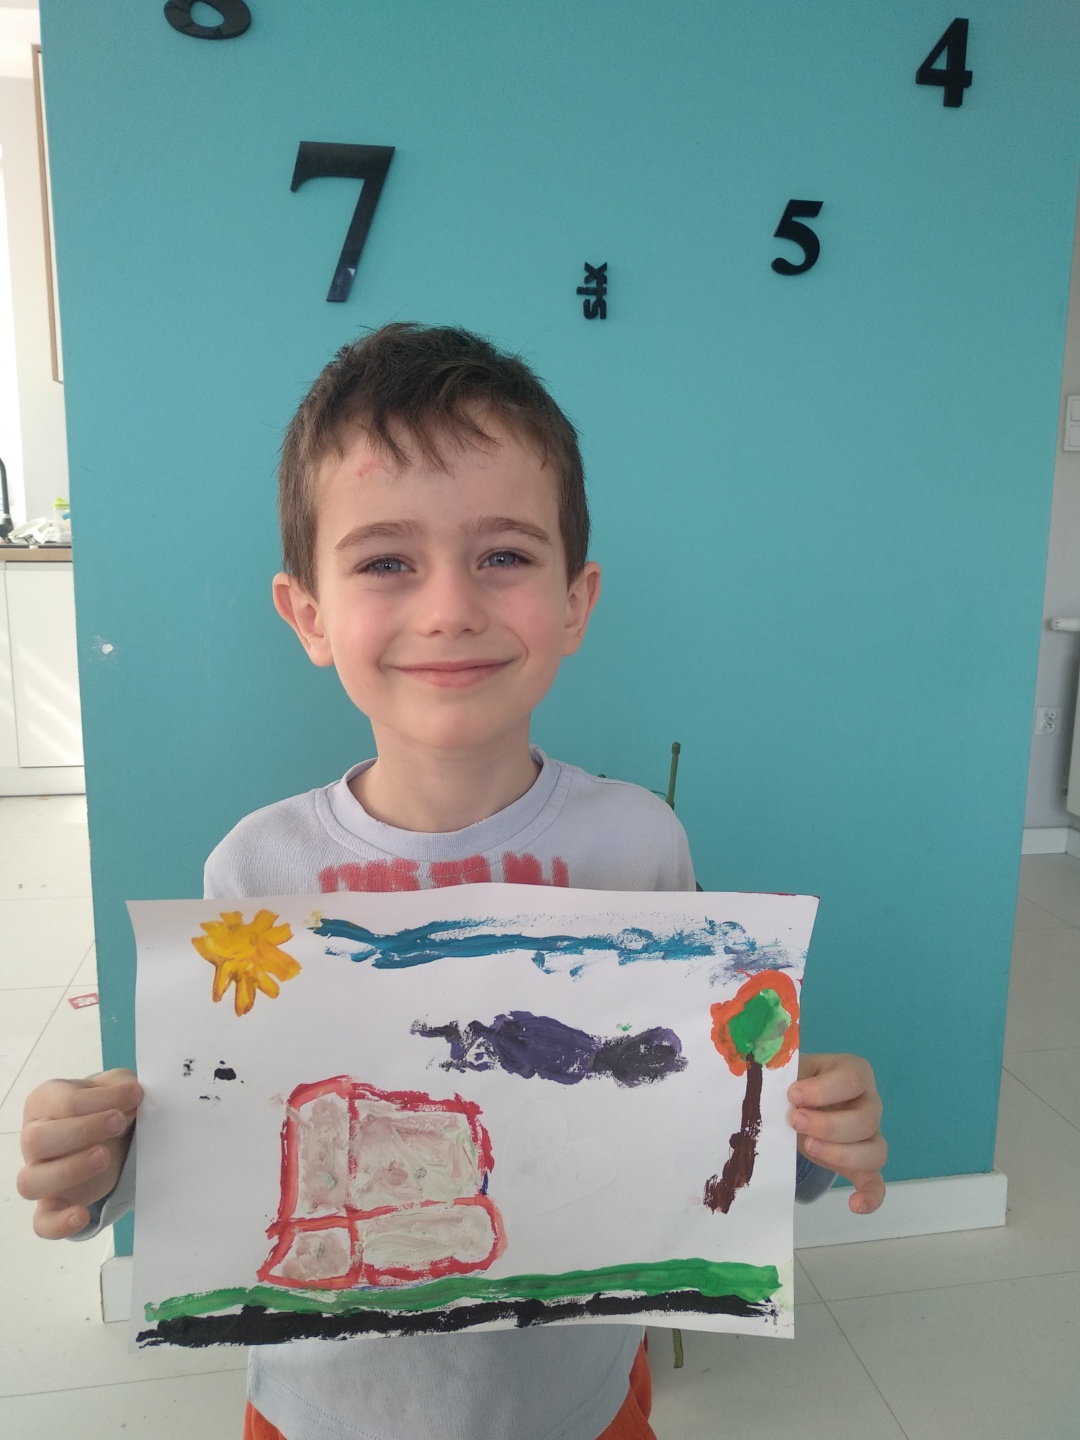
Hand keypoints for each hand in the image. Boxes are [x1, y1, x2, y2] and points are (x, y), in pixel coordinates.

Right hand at [17, 1069, 141, 1238]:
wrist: (111, 1134)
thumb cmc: (106, 1105)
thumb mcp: (116, 1086)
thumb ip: (121, 1087)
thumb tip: (131, 1098)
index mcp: (45, 1102)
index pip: (63, 1102)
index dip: (102, 1100)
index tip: (135, 1097)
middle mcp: (33, 1138)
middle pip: (36, 1140)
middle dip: (82, 1130)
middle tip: (119, 1123)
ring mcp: (39, 1173)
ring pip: (31, 1182)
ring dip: (70, 1170)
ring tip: (105, 1157)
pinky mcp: (53, 1204)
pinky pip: (42, 1222)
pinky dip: (59, 1223)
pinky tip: (82, 1215)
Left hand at [788, 1053, 885, 1213]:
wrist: (796, 1101)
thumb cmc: (795, 1082)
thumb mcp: (790, 1072)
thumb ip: (783, 1079)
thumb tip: (767, 1093)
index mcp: (854, 1073)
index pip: (852, 1079)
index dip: (823, 1090)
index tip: (793, 1095)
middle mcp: (869, 1103)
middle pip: (867, 1119)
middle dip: (828, 1125)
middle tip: (794, 1121)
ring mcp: (870, 1134)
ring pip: (875, 1151)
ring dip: (840, 1154)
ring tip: (808, 1147)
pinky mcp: (862, 1163)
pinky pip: (876, 1182)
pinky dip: (870, 1196)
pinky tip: (854, 1205)